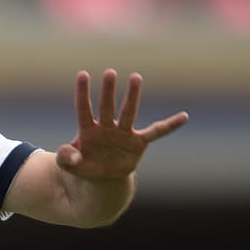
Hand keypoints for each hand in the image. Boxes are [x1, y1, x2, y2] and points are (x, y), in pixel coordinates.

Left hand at [56, 69, 188, 180]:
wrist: (102, 176)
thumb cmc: (83, 165)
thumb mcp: (69, 165)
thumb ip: (65, 159)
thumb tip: (73, 155)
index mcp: (87, 130)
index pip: (83, 108)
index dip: (82, 93)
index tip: (82, 74)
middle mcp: (106, 127)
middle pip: (106, 107)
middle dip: (107, 90)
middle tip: (109, 72)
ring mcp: (123, 133)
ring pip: (128, 112)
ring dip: (132, 96)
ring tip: (136, 77)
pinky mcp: (138, 143)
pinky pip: (156, 132)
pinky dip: (170, 125)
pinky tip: (184, 116)